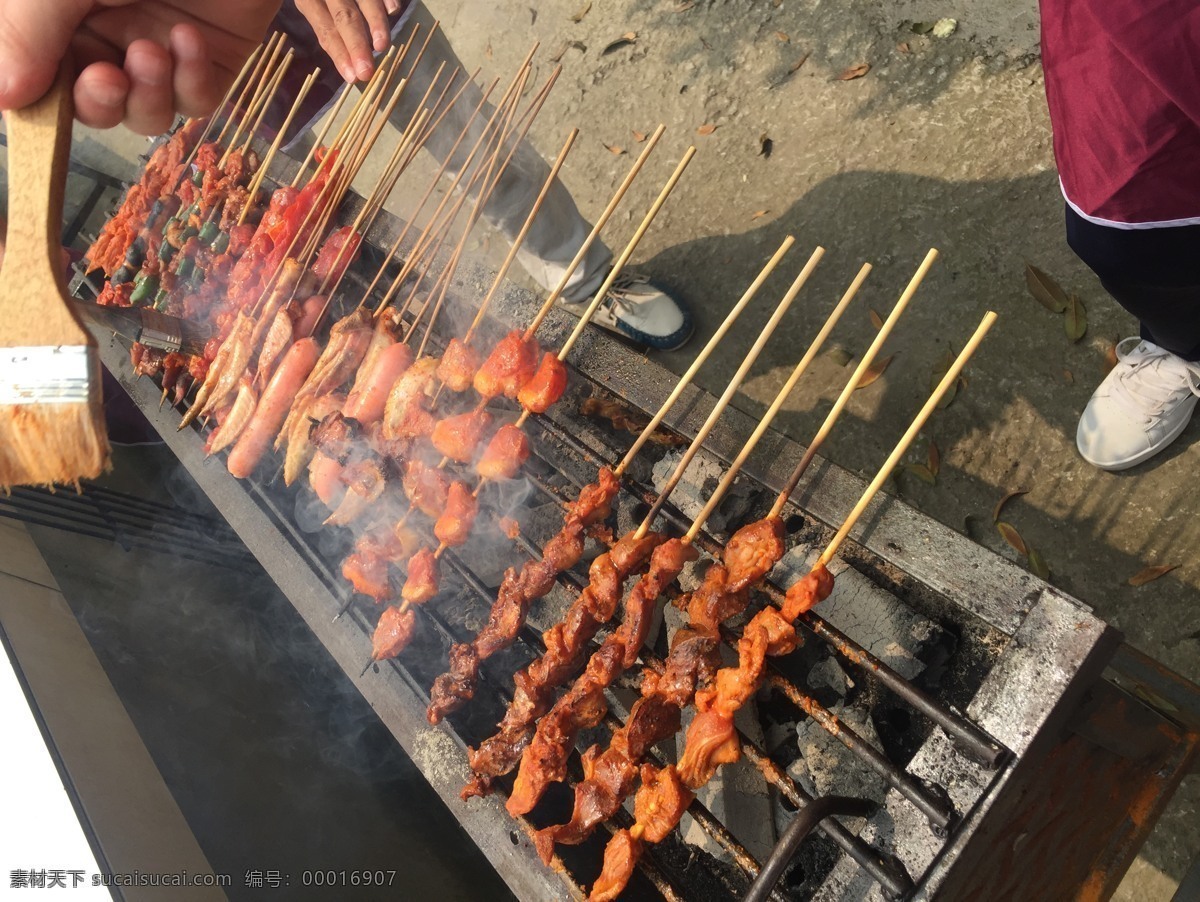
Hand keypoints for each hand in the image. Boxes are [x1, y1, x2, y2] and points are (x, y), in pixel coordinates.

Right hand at [0, 1, 280, 133]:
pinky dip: (190, 81)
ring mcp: (159, 41)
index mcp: (54, 7)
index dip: (41, 96)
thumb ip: (26, 31)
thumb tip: (3, 98)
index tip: (42, 101)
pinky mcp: (212, 53)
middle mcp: (105, 26)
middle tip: (108, 79)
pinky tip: (188, 40)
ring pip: (144, 110)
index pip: (39, 70)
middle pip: (92, 101)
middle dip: (97, 102)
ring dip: (146, 95)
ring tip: (152, 52)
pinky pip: (196, 99)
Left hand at [294, 0, 399, 84]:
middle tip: (366, 72)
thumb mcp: (309, 3)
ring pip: (364, 0)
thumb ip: (323, 26)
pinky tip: (393, 11)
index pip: (325, 29)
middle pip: (343, 16)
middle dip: (356, 45)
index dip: (338, 52)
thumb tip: (345, 65)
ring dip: (375, 23)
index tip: (352, 77)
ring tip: (382, 46)